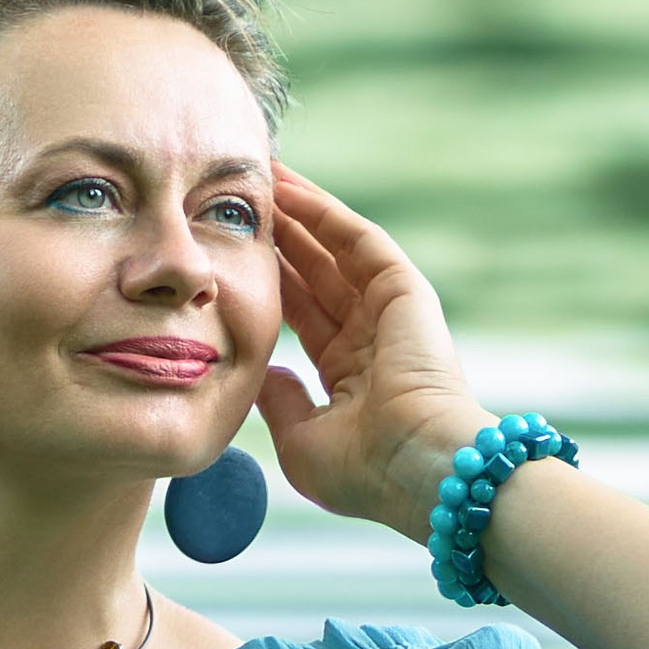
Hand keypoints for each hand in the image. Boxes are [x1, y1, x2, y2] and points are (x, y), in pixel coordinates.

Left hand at [255, 165, 480, 535]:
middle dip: (280, 237)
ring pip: (333, 249)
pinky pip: (357, 238)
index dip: (269, 282)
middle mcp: (371, 336)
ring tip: (258, 178)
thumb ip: (279, 402)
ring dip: (297, 213)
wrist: (417, 467)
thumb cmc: (364, 470)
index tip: (231, 255)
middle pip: (314, 274)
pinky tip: (288, 187)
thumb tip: (260, 374)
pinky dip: (323, 211)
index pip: (302, 314)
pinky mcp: (404, 289)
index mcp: (350, 374)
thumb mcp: (301, 440)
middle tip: (239, 202)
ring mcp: (390, 310)